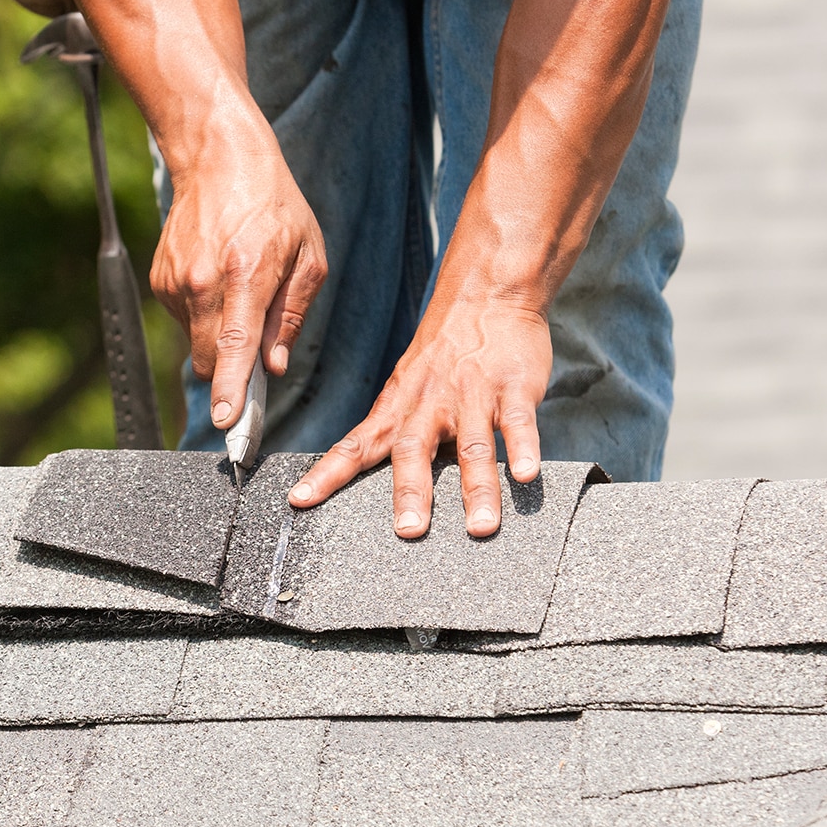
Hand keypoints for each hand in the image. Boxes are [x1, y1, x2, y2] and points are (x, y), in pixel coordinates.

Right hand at [152, 129, 327, 427]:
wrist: (218, 160)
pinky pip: (184, 320)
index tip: (225, 421)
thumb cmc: (274, 206)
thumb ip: (291, 315)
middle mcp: (203, 282)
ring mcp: (175, 282)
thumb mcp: (308, 257)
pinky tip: (219, 276)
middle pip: (208, 360)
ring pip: (196, 341)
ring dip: (218, 332)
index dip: (230, 388)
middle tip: (257, 338)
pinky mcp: (160, 280)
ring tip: (240, 284)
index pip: (234, 345)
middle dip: (230, 368)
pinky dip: (204, 312)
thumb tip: (274, 365)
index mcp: (246, 274)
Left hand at [288, 260, 550, 538]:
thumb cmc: (445, 352)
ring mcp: (471, 395)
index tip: (299, 501)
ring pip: (472, 447)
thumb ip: (400, 433)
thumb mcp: (409, 387)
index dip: (327, 474)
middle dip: (409, 493)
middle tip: (409, 531)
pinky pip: (517, 423)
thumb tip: (388, 485)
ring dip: (477, 489)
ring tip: (481, 527)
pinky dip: (523, 449)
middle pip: (412, 451)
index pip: (355, 445)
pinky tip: (526, 475)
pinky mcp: (512, 389)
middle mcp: (429, 404)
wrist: (486, 295)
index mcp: (398, 408)